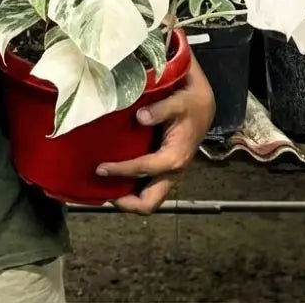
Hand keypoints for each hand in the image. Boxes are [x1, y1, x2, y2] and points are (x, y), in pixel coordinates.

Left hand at [96, 57, 215, 214]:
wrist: (204, 106)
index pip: (143, 169)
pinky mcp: (166, 170)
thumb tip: (140, 116)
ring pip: (149, 199)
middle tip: (102, 192)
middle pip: (149, 203)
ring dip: (128, 199)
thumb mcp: (178, 102)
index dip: (120, 171)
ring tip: (104, 188)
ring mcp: (170, 174)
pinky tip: (116, 178)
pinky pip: (149, 188)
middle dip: (125, 203)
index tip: (100, 168)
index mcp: (174, 158)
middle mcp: (172, 172)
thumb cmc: (190, 104)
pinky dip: (132, 189)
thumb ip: (161, 109)